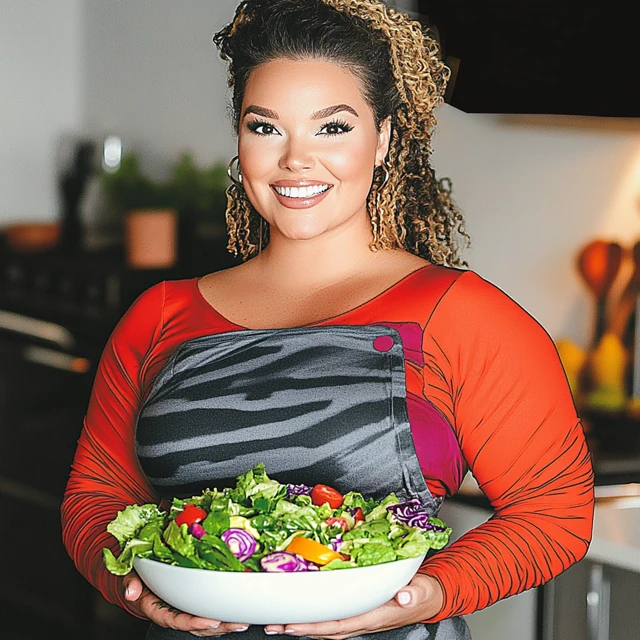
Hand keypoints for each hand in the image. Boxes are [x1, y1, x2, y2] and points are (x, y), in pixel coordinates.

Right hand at [122, 571, 250, 636]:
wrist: (138, 583)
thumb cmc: (137, 579)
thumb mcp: (130, 577)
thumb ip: (131, 583)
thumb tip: (131, 592)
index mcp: (159, 610)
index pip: (177, 620)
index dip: (194, 622)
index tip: (211, 620)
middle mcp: (174, 615)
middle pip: (197, 626)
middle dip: (218, 626)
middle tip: (237, 622)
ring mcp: (185, 613)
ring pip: (206, 624)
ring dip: (225, 625)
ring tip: (243, 621)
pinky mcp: (193, 607)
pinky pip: (209, 615)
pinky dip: (223, 617)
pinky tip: (238, 614)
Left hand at [263, 574, 442, 638]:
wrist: (429, 599)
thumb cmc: (423, 594)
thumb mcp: (421, 591)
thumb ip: (412, 595)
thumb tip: (402, 598)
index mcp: (376, 616)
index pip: (340, 624)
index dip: (316, 626)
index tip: (294, 625)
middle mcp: (364, 621)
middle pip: (327, 630)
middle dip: (300, 629)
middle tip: (275, 624)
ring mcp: (360, 619)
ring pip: (327, 627)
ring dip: (304, 626)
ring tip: (279, 623)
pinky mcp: (360, 613)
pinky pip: (334, 620)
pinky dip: (316, 621)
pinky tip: (303, 617)